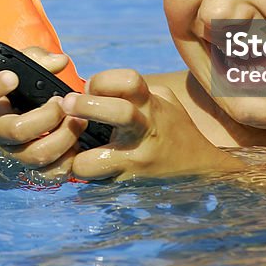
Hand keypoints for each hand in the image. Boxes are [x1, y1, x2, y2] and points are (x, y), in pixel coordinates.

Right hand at [0, 47, 87, 177]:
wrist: (4, 143)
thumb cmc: (13, 100)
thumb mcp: (16, 74)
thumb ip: (35, 60)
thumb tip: (59, 61)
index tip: (13, 77)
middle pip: (17, 130)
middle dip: (49, 114)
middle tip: (63, 102)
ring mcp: (7, 160)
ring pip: (38, 154)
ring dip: (65, 135)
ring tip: (77, 120)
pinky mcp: (26, 177)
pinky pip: (51, 174)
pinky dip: (69, 157)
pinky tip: (75, 142)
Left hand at [64, 69, 244, 180]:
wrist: (200, 170)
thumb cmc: (174, 129)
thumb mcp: (162, 101)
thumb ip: (134, 92)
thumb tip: (93, 86)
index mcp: (151, 105)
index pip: (130, 81)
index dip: (103, 80)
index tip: (89, 87)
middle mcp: (145, 131)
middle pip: (118, 112)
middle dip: (86, 106)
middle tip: (66, 105)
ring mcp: (136, 162)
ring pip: (93, 162)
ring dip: (76, 157)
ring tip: (74, 150)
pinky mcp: (127, 185)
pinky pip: (95, 182)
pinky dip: (87, 176)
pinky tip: (89, 168)